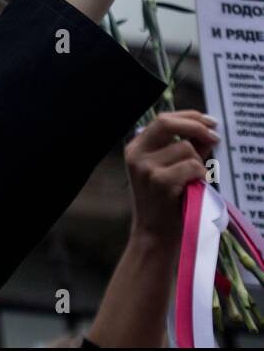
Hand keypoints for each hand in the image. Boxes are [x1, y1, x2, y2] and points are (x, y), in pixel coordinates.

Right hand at [124, 111, 218, 244]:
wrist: (155, 234)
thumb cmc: (166, 202)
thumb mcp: (169, 170)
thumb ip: (183, 148)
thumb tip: (205, 130)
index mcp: (135, 148)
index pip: (162, 119)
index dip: (188, 116)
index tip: (209, 121)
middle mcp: (135, 154)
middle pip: (167, 123)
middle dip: (196, 126)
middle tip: (215, 136)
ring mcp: (145, 167)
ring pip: (186, 149)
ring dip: (198, 163)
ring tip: (193, 180)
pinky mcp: (159, 181)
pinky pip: (192, 166)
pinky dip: (200, 176)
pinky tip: (193, 188)